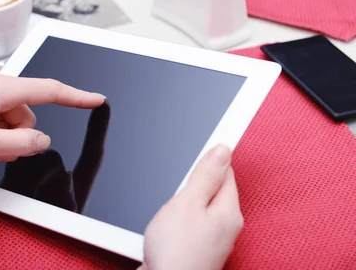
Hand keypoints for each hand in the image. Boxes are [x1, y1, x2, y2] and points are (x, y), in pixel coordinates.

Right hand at [141, 145, 242, 269]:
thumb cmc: (176, 252)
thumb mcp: (187, 203)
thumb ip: (206, 175)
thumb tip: (223, 149)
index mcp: (228, 210)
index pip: (226, 172)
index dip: (211, 157)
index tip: (204, 140)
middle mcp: (224, 226)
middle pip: (213, 189)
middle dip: (193, 181)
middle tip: (175, 182)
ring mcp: (211, 239)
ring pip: (198, 207)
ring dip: (182, 201)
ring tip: (168, 208)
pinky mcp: (195, 249)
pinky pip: (189, 223)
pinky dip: (177, 218)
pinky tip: (164, 224)